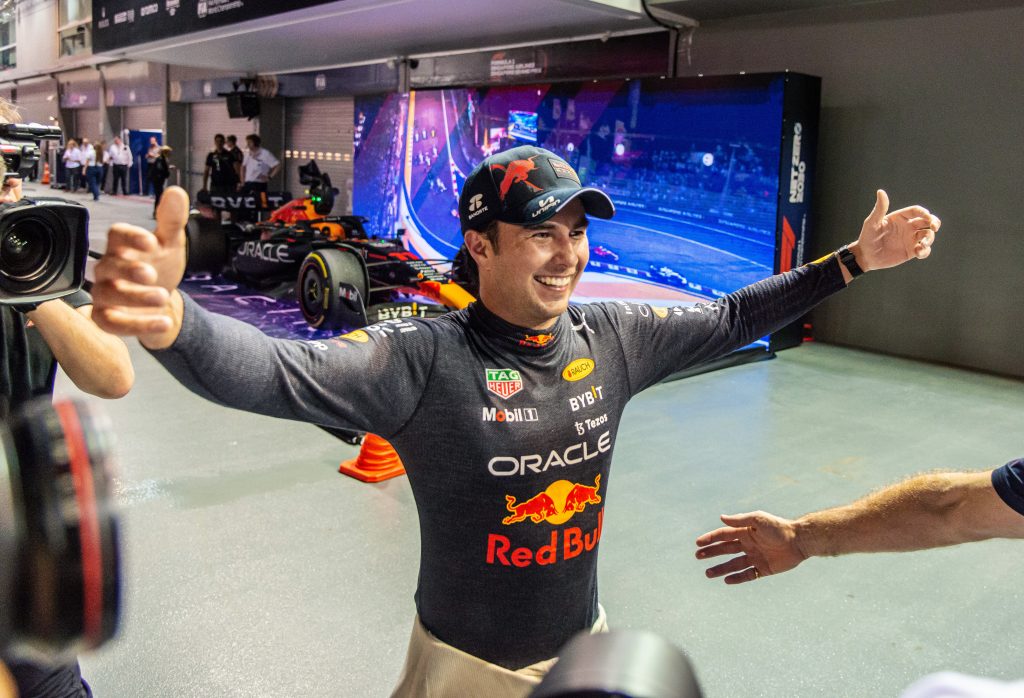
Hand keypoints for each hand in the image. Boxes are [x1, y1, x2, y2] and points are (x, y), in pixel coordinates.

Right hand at [92, 186, 188, 343]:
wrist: (164, 303)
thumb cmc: (161, 268)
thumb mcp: (171, 244)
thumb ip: (172, 221)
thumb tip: (177, 192)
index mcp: (123, 246)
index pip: (117, 234)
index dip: (131, 237)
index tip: (151, 242)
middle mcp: (109, 269)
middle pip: (108, 265)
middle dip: (129, 270)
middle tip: (153, 275)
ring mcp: (105, 294)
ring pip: (108, 294)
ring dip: (135, 298)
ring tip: (163, 298)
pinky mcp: (106, 318)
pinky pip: (112, 322)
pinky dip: (137, 324)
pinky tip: (164, 321)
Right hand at [695, 511, 805, 583]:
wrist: (799, 541)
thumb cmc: (778, 527)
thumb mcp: (758, 519)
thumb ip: (740, 520)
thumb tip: (721, 518)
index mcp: (745, 531)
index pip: (723, 535)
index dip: (710, 539)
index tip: (698, 543)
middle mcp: (748, 544)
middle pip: (725, 550)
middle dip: (711, 553)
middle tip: (698, 556)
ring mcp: (755, 557)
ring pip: (733, 564)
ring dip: (720, 568)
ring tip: (707, 573)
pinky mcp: (763, 569)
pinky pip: (747, 575)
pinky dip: (737, 578)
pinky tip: (727, 580)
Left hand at [853, 190, 940, 271]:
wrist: (866, 256)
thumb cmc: (867, 237)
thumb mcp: (872, 223)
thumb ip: (879, 209)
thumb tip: (880, 191)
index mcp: (900, 217)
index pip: (916, 211)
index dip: (923, 212)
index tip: (927, 216)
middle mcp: (908, 227)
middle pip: (927, 221)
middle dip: (935, 222)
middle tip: (934, 227)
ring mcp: (911, 239)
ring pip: (928, 235)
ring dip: (930, 239)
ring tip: (922, 244)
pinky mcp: (911, 251)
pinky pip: (924, 250)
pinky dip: (925, 251)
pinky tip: (918, 252)